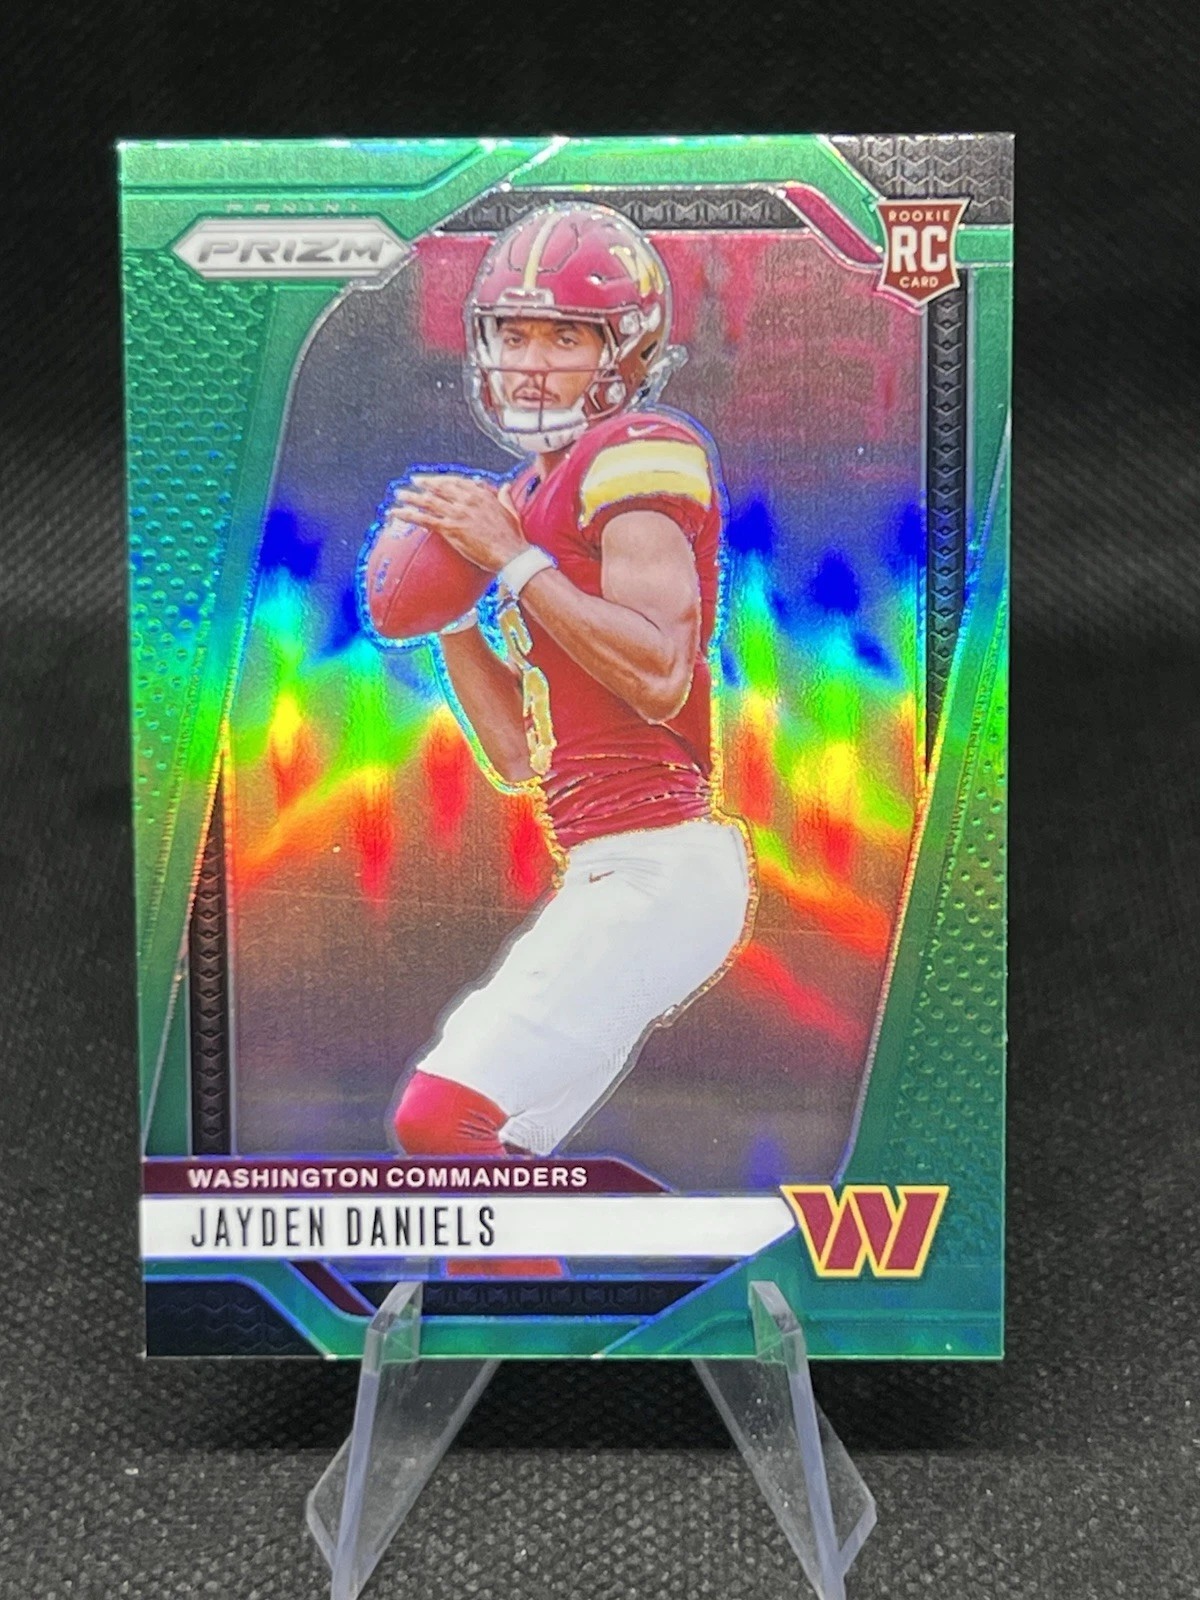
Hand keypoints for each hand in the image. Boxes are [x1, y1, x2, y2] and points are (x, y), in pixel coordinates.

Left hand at [391, 474, 526, 572]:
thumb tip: (504, 486)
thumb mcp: (510, 510)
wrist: (510, 553)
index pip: (456, 481)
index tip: (434, 479)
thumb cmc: (512, 536)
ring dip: (411, 496)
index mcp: (481, 494)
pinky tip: (395, 513)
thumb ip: (504, 496)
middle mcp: (466, 500)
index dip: (443, 480)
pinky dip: (408, 514)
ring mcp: (456, 513)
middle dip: (424, 483)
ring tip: (399, 494)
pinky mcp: (450, 529)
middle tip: (413, 481)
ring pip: (428, 501)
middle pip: (439, 487)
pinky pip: (424, 519)